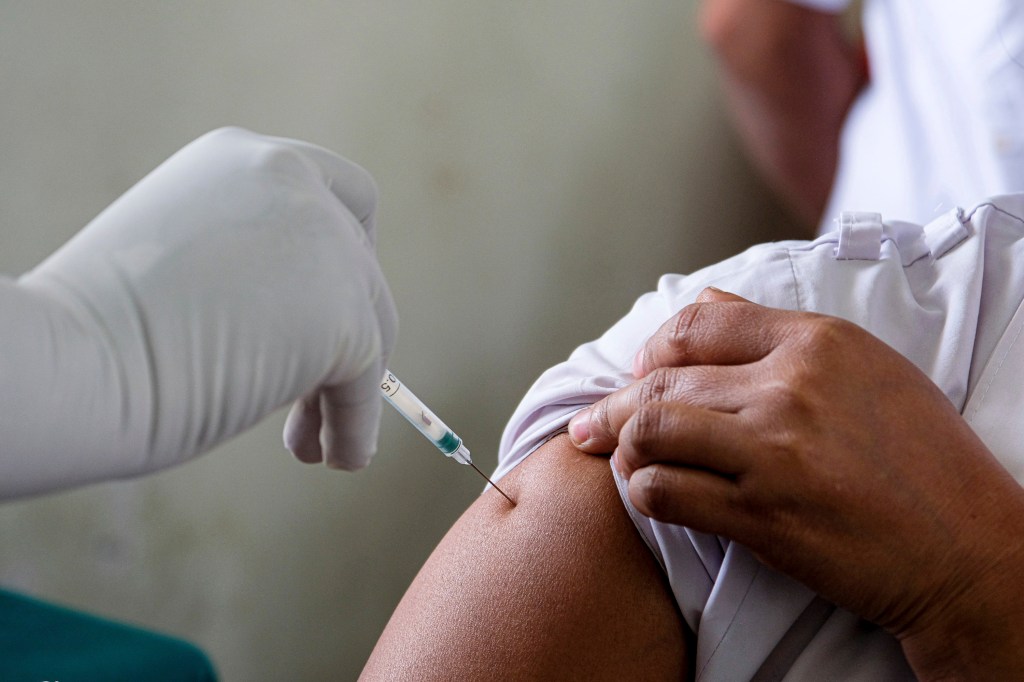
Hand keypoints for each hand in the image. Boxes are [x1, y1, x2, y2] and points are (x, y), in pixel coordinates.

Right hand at [4, 127, 396, 497]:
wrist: (70, 364)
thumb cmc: (98, 329)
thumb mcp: (186, 267)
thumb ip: (254, 270)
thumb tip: (315, 332)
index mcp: (244, 161)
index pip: (339, 192)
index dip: (351, 248)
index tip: (337, 297)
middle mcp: (294, 184)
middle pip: (361, 266)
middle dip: (345, 333)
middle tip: (306, 397)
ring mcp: (326, 247)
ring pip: (371, 325)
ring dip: (346, 387)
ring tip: (310, 441)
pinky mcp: (346, 318)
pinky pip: (368, 382)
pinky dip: (354, 425)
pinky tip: (340, 457)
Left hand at [568, 288, 1023, 676]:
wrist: (968, 548)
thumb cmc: (923, 460)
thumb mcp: (869, 369)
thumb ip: (782, 334)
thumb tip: (707, 303)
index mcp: (816, 341)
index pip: (695, 324)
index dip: (653, 350)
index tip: (641, 375)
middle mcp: (790, 386)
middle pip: (660, 379)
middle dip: (615, 404)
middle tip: (598, 424)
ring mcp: (773, 451)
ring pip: (649, 429)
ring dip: (621, 446)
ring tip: (622, 458)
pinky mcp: (763, 514)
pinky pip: (663, 490)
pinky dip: (642, 491)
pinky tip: (651, 493)